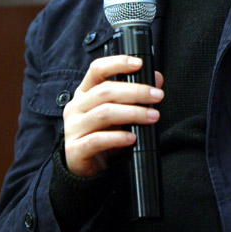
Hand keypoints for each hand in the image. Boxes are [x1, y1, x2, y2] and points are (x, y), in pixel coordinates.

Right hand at [63, 55, 163, 177]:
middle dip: (135, 91)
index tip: (138, 64)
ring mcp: (73, 128)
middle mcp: (76, 106)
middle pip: (105, 91)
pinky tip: (133, 138)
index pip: (97, 69)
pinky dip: (118, 137)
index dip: (117, 63)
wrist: (86, 168)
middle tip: (157, 96)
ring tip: (152, 116)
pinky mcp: (75, 149)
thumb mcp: (119, 111)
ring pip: (104, 113)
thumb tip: (156, 78)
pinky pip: (97, 140)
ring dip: (132, 113)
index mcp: (85, 92)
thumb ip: (135, 94)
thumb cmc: (104, 133)